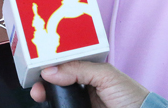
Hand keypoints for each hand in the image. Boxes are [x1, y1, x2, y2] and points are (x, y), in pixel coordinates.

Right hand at [30, 61, 148, 107]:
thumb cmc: (132, 96)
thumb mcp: (105, 75)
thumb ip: (78, 69)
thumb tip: (51, 70)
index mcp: (90, 71)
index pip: (65, 64)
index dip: (51, 64)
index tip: (38, 66)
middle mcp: (83, 87)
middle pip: (56, 82)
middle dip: (43, 82)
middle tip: (36, 86)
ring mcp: (81, 102)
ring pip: (57, 99)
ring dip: (46, 95)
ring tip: (38, 96)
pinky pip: (62, 107)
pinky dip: (53, 105)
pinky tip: (47, 104)